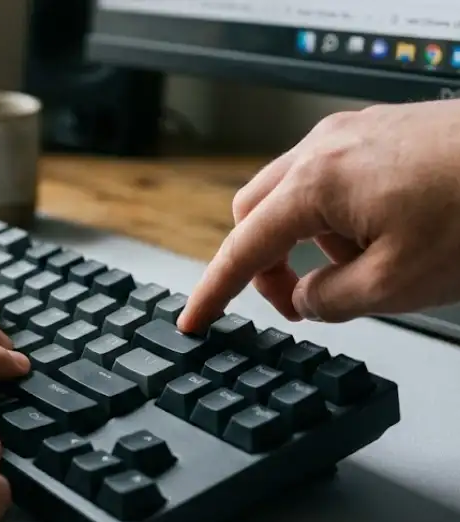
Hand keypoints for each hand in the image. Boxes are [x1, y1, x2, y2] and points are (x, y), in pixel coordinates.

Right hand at [178, 99, 459, 331]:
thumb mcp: (396, 284)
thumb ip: (330, 300)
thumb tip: (306, 299)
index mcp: (315, 184)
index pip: (241, 249)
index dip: (213, 292)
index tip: (195, 319)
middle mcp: (323, 148)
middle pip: (254, 212)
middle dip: (263, 262)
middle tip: (298, 300)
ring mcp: (350, 134)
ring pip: (290, 195)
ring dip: (305, 240)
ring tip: (362, 266)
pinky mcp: (377, 132)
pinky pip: (328, 178)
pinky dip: (334, 217)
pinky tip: (382, 236)